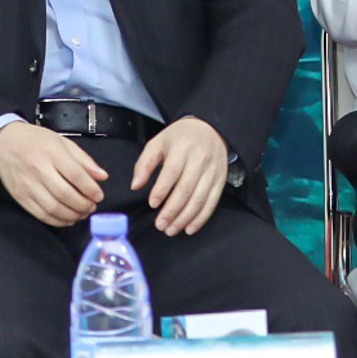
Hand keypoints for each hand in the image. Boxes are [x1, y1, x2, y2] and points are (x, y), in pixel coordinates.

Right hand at [0, 121, 106, 227]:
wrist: (4, 143)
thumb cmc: (36, 141)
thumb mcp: (63, 142)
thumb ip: (84, 160)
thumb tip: (102, 176)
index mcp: (51, 152)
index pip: (75, 174)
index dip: (90, 189)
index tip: (99, 196)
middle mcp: (38, 169)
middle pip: (65, 194)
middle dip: (83, 205)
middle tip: (91, 207)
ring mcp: (27, 185)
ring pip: (53, 208)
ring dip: (72, 215)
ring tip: (82, 213)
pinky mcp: (20, 197)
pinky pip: (41, 214)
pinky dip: (57, 221)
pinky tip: (67, 218)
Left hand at [132, 115, 230, 236]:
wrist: (211, 128)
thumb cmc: (180, 138)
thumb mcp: (158, 142)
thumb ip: (145, 163)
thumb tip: (135, 186)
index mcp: (183, 148)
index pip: (172, 172)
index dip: (162, 190)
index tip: (152, 204)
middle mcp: (200, 159)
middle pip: (186, 189)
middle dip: (172, 210)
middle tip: (160, 225)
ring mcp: (213, 170)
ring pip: (199, 199)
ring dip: (185, 218)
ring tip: (171, 229)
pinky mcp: (221, 179)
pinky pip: (212, 202)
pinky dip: (201, 218)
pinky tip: (189, 228)